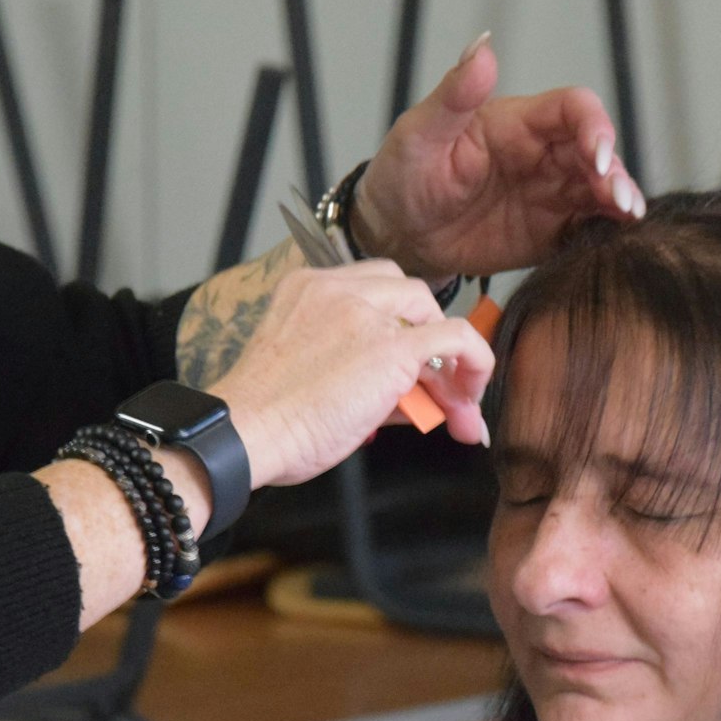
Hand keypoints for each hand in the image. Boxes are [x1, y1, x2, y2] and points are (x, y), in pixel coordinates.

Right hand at [209, 261, 494, 486]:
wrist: (246, 433)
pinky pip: (456, 338)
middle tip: (441, 388)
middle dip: (430, 340)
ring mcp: (366, 313)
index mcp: (309, 287)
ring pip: (433, 315)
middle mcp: (338, 288)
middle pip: (409, 295)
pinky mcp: (392, 346)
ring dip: (450, 363)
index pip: (376, 292)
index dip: (402, 329)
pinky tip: (470, 397)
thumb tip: (419, 402)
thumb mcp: (310, 376)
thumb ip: (365, 375)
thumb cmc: (266, 419)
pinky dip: (475, 363)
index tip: (411, 370)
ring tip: (455, 407)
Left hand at [353, 33, 643, 280]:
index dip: (595, 126)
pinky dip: (609, 230)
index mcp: (516, 123)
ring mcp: (549, 194)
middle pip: (598, 151)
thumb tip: (482, 46)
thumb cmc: (403, 175)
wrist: (396, 233)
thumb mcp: (421, 133)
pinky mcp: (550, 231)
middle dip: (615, 171)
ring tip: (626, 218)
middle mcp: (541, 155)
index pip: (572, 110)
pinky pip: (588, 226)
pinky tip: (617, 240)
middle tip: (617, 198)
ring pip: (601, 190)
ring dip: (620, 200)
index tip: (598, 154)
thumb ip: (454, 94)